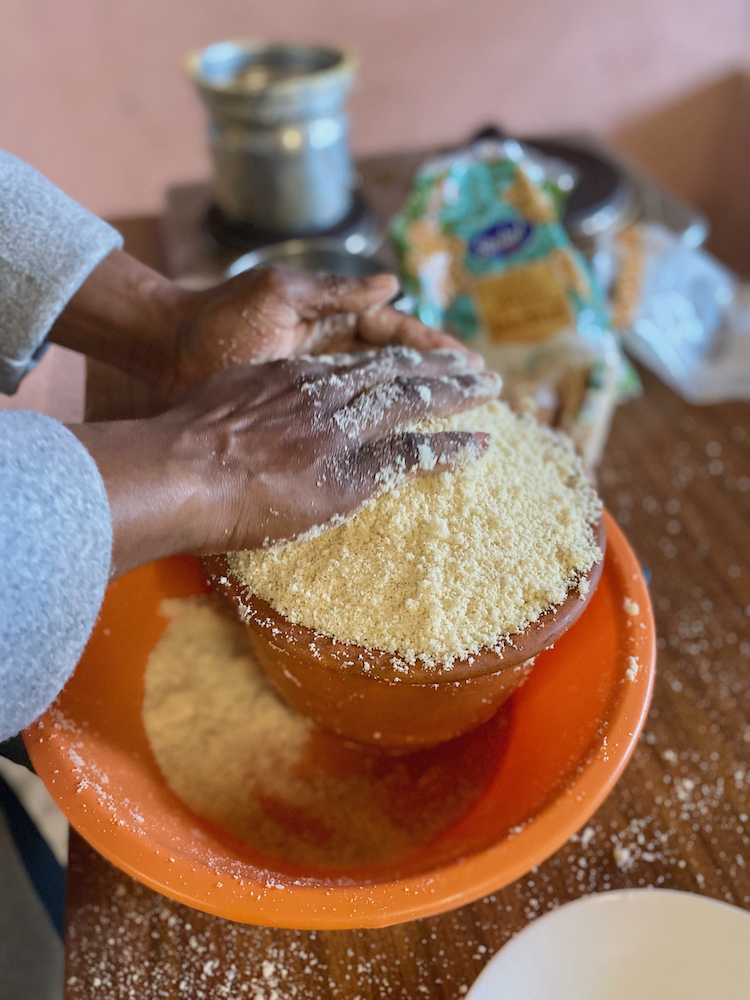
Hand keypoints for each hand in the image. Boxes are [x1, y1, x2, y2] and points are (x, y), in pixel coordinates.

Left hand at [50, 250, 477, 394]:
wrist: (162, 356)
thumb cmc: (217, 323)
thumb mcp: (279, 294)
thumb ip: (335, 292)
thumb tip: (391, 283)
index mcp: (329, 320)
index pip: (396, 335)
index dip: (436, 352)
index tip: (474, 370)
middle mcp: (325, 349)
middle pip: (395, 362)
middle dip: (438, 374)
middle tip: (483, 390)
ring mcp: (309, 379)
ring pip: (375, 389)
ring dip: (414, 398)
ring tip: (454, 411)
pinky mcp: (290, 404)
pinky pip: (344, 413)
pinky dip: (371, 421)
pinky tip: (392, 437)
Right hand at [70, 349, 500, 577]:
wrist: (182, 469)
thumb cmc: (183, 441)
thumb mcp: (219, 396)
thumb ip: (251, 393)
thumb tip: (260, 408)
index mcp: (292, 373)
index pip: (355, 361)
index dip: (392, 360)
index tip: (414, 361)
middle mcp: (324, 390)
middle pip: (394, 368)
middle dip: (437, 364)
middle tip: (473, 364)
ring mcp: (340, 425)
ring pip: (412, 398)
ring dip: (456, 392)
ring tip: (490, 388)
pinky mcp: (351, 465)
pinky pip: (412, 451)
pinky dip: (449, 447)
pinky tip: (479, 445)